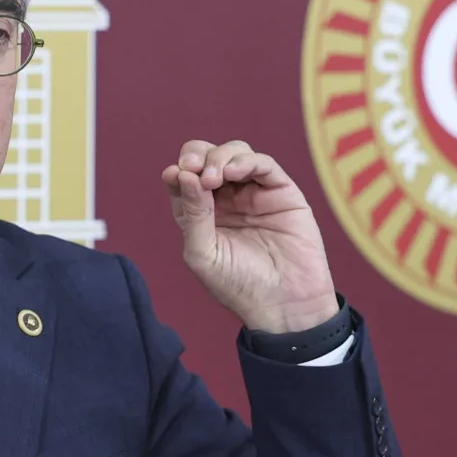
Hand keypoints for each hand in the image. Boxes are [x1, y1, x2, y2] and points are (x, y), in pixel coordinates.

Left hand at [163, 140, 338, 334]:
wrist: (283, 303)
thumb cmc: (238, 284)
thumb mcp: (203, 253)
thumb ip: (192, 214)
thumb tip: (182, 174)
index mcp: (201, 213)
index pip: (184, 179)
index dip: (178, 170)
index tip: (174, 175)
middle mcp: (226, 199)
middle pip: (207, 157)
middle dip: (196, 156)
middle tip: (192, 168)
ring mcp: (254, 193)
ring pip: (234, 153)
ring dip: (219, 157)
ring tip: (213, 177)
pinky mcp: (280, 191)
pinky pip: (263, 164)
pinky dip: (246, 161)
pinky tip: (233, 173)